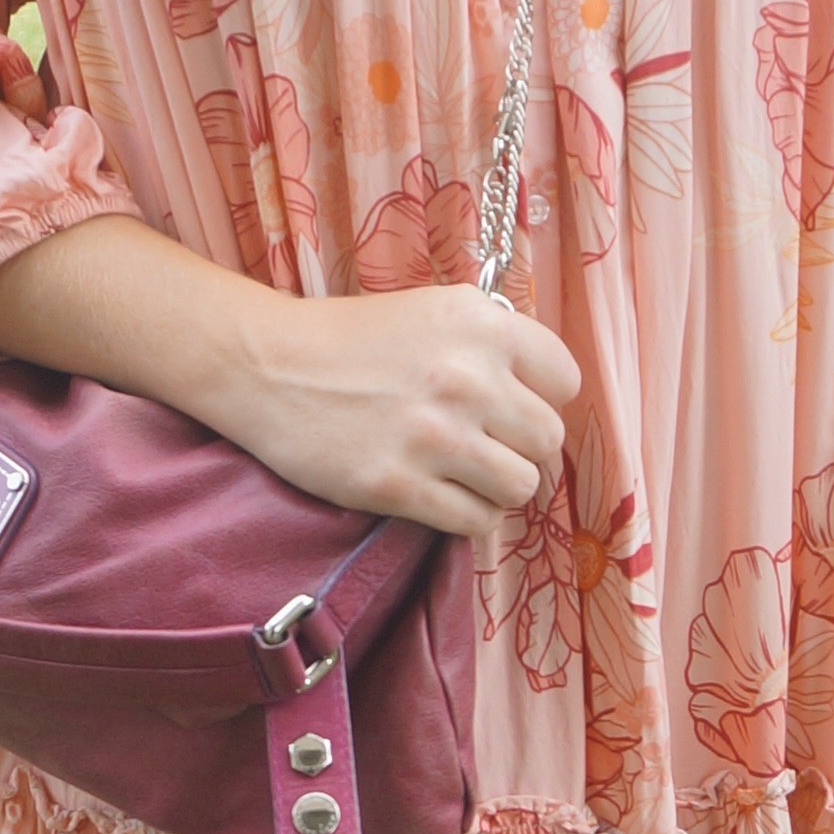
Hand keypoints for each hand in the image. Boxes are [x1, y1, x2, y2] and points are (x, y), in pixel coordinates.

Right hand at [206, 284, 581, 538]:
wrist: (268, 365)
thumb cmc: (353, 339)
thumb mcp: (434, 311)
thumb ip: (493, 342)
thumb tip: (544, 390)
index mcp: (482, 325)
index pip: (564, 380)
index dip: (543, 398)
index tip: (514, 407)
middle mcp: (467, 377)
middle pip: (547, 440)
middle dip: (522, 448)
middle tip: (487, 447)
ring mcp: (435, 435)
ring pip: (521, 487)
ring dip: (498, 488)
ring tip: (466, 476)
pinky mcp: (400, 485)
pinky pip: (476, 521)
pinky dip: (468, 517)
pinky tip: (443, 497)